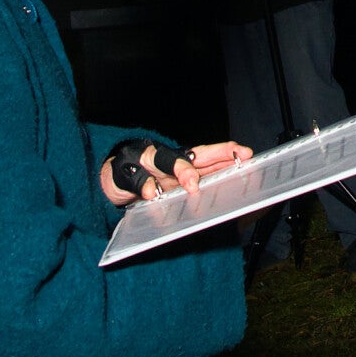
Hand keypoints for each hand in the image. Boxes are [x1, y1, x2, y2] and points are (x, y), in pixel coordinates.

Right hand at [100, 140, 253, 205]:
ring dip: (179, 169)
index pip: (208, 154)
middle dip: (215, 154)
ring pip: (164, 159)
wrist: (108, 181)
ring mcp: (145, 163)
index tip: (247, 154)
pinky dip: (144, 185)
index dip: (227, 152)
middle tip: (236, 159)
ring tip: (192, 183)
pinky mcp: (124, 174)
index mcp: (180, 162)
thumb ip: (200, 192)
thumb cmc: (146, 184)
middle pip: (192, 153)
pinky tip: (152, 194)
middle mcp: (166, 159)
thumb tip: (236, 205)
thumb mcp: (172, 189)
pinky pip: (136, 179)